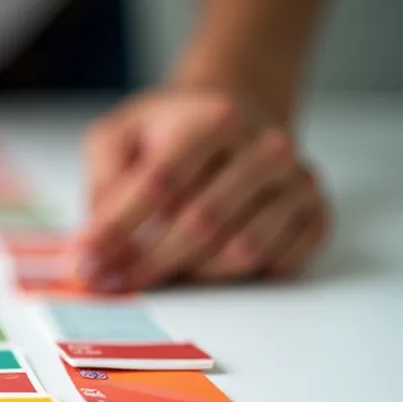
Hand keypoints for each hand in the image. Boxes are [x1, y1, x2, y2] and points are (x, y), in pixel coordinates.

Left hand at [76, 88, 329, 291]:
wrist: (237, 118)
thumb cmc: (171, 133)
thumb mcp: (122, 134)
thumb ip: (103, 178)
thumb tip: (92, 242)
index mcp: (217, 119)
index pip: (162, 183)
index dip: (119, 229)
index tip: (86, 262)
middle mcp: (267, 148)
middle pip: (201, 222)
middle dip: (147, 262)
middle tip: (108, 283)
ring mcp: (298, 183)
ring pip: (240, 252)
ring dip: (190, 271)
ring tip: (155, 267)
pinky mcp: (316, 215)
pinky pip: (275, 265)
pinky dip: (235, 277)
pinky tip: (205, 263)